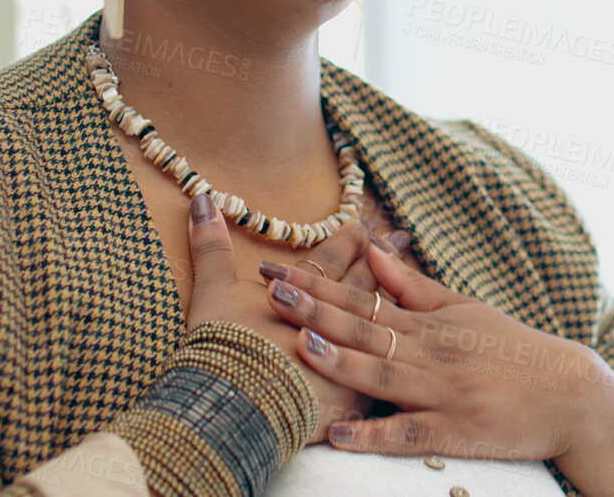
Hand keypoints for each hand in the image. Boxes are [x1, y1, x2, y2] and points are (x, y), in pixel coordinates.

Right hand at [181, 194, 382, 441]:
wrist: (239, 412)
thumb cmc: (225, 349)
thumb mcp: (213, 294)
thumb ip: (211, 247)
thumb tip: (202, 200)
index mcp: (306, 296)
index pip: (333, 261)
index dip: (348, 241)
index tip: (364, 223)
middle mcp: (336, 322)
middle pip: (363, 286)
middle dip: (380, 261)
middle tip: (399, 237)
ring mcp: (352, 359)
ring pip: (381, 325)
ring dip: (393, 301)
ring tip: (411, 282)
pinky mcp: (357, 398)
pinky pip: (383, 373)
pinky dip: (391, 359)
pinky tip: (405, 355)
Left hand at [262, 242, 613, 495]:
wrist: (569, 393)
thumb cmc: (513, 350)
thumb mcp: (465, 309)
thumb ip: (414, 286)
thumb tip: (371, 252)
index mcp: (429, 323)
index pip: (363, 298)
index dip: (318, 284)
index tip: (276, 270)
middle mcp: (432, 353)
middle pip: (366, 329)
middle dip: (317, 311)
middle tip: (273, 294)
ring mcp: (442, 393)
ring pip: (383, 376)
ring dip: (342, 362)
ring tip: (302, 348)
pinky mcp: (456, 431)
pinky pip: (410, 433)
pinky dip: (374, 434)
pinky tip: (342, 434)